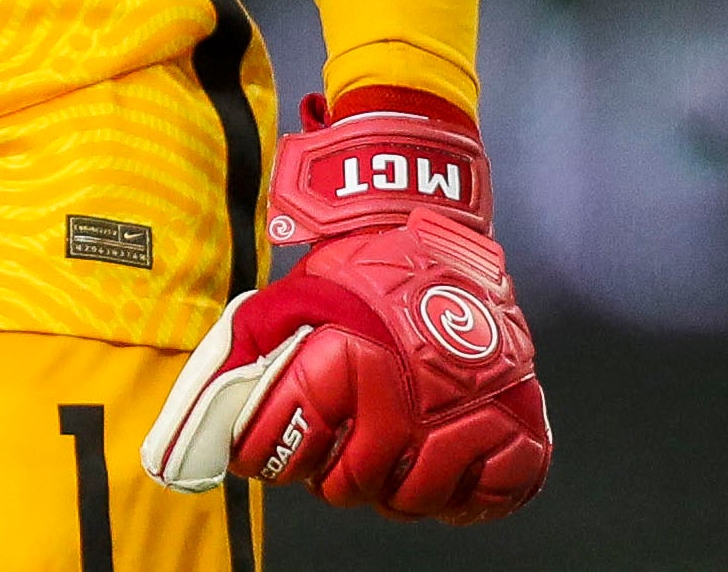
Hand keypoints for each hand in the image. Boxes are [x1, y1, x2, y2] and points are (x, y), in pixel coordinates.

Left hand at [139, 90, 550, 523]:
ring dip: (391, 486)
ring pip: (413, 501)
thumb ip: (253, 355)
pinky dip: (460, 494)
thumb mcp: (291, 301)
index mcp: (346, 363)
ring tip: (382, 451)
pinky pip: (484, 499)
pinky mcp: (520, 428)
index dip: (263, 454)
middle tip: (330, 450)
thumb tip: (207, 411)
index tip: (259, 452)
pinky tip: (438, 463)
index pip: (286, 448)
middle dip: (329, 473)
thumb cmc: (360, 268)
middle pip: (350, 485)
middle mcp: (411, 396)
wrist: (431, 226)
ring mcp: (471, 416)